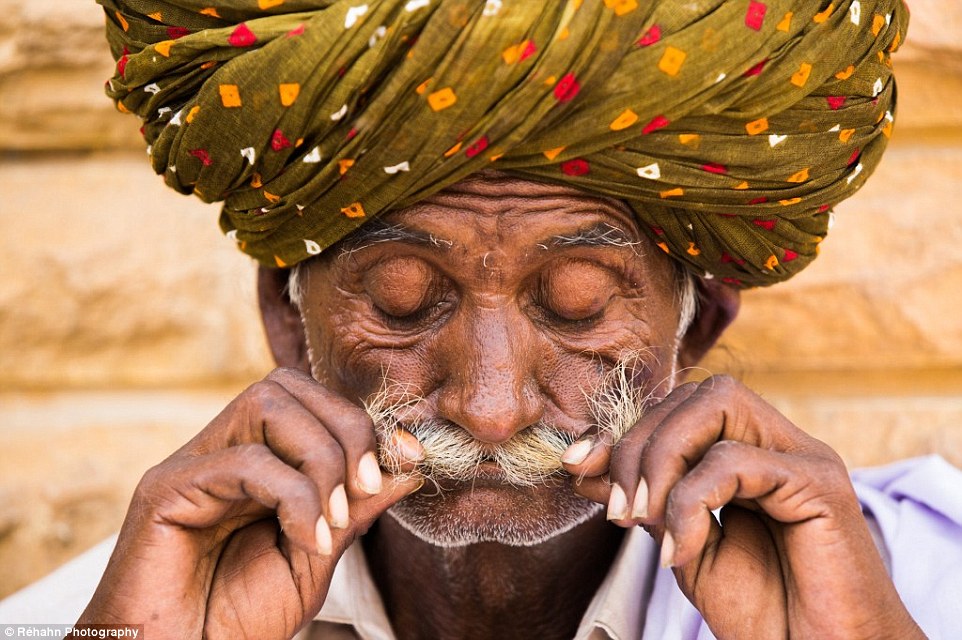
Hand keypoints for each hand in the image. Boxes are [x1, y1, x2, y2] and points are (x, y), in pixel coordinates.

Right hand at [78, 367, 422, 639]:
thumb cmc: (236, 618)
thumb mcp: (316, 557)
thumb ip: (356, 507)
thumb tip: (410, 462)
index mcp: (255, 461)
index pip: (310, 401)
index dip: (364, 423)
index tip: (410, 457)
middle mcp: (219, 451)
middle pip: (288, 386)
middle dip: (346, 430)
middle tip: (366, 489)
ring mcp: (190, 465)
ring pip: (267, 405)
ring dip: (320, 459)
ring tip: (332, 521)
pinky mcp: (165, 489)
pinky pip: (244, 460)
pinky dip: (292, 495)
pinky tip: (307, 540)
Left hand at [564, 375, 923, 639]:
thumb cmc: (764, 611)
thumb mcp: (681, 546)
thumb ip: (644, 500)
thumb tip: (584, 463)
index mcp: (751, 451)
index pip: (680, 406)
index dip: (625, 430)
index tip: (579, 466)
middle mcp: (779, 443)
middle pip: (696, 394)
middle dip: (639, 444)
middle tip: (620, 510)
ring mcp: (804, 457)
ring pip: (717, 405)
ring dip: (661, 461)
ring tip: (642, 522)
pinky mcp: (821, 483)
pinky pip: (736, 462)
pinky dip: (692, 502)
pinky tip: (683, 551)